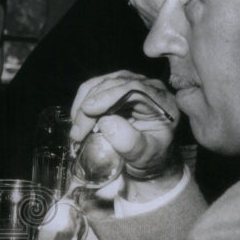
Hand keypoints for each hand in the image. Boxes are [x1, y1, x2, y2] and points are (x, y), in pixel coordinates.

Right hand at [70, 71, 180, 198]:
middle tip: (77, 133)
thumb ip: (130, 142)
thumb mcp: (145, 156)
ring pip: (101, 83)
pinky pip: (95, 86)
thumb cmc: (150, 156)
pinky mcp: (116, 86)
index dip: (108, 96)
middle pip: (114, 84)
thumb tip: (106, 122)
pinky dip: (82, 101)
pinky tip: (78, 119)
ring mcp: (131, 83)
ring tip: (77, 129)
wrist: (148, 156)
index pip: (135, 89)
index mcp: (162, 102)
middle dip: (90, 106)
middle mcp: (148, 87)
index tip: (88, 111)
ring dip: (83, 104)